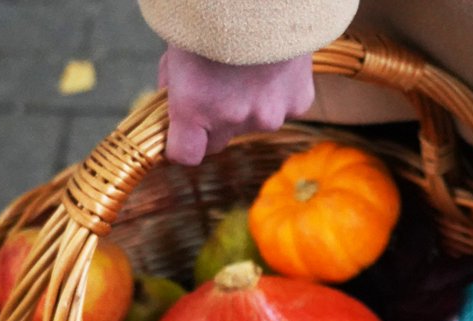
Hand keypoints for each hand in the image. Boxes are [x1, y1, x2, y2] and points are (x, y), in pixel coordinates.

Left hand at [159, 44, 314, 164]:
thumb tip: (174, 106)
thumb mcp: (178, 50)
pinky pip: (285, 107)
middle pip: (221, 141)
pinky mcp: (298, 103)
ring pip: (255, 122)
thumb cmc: (212, 14)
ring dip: (251, 104)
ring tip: (250, 67)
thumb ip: (175, 85)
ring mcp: (270, 113)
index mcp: (195, 107)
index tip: (181, 134)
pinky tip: (274, 65)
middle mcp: (233, 118)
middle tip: (218, 88)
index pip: (186, 154)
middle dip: (216, 123)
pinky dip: (279, 92)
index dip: (182, 144)